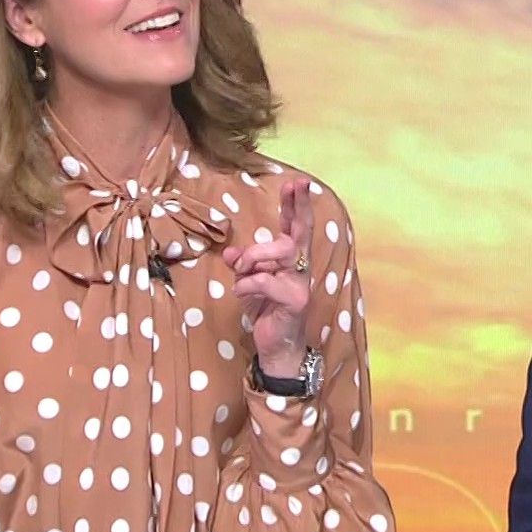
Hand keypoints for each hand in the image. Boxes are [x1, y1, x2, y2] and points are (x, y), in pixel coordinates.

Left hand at [221, 177, 314, 377]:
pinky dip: (246, 284)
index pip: (296, 228)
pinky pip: (265, 280)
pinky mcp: (295, 300)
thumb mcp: (248, 284)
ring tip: (241, 269)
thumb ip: (243, 266)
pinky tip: (240, 292)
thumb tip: (230, 254)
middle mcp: (300, 269)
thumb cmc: (266, 312)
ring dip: (255, 256)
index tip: (297, 182)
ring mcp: (300, 284)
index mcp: (291, 262)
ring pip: (282, 251)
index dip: (297, 205)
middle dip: (295, 207)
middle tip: (292, 186)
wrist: (276, 349)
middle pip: (298, 233)